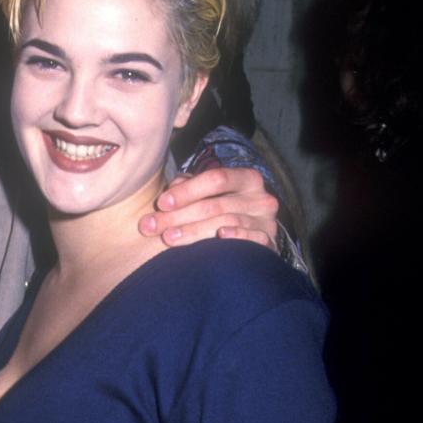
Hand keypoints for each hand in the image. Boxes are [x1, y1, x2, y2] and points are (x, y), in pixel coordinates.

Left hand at [139, 167, 278, 249]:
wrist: (253, 234)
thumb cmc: (223, 207)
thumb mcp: (207, 192)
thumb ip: (188, 186)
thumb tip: (171, 191)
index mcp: (246, 178)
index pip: (216, 179)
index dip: (187, 191)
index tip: (161, 203)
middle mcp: (261, 198)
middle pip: (215, 205)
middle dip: (178, 216)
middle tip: (151, 226)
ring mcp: (267, 222)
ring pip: (226, 222)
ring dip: (194, 231)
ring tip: (168, 238)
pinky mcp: (270, 244)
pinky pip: (254, 239)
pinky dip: (237, 236)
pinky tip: (220, 237)